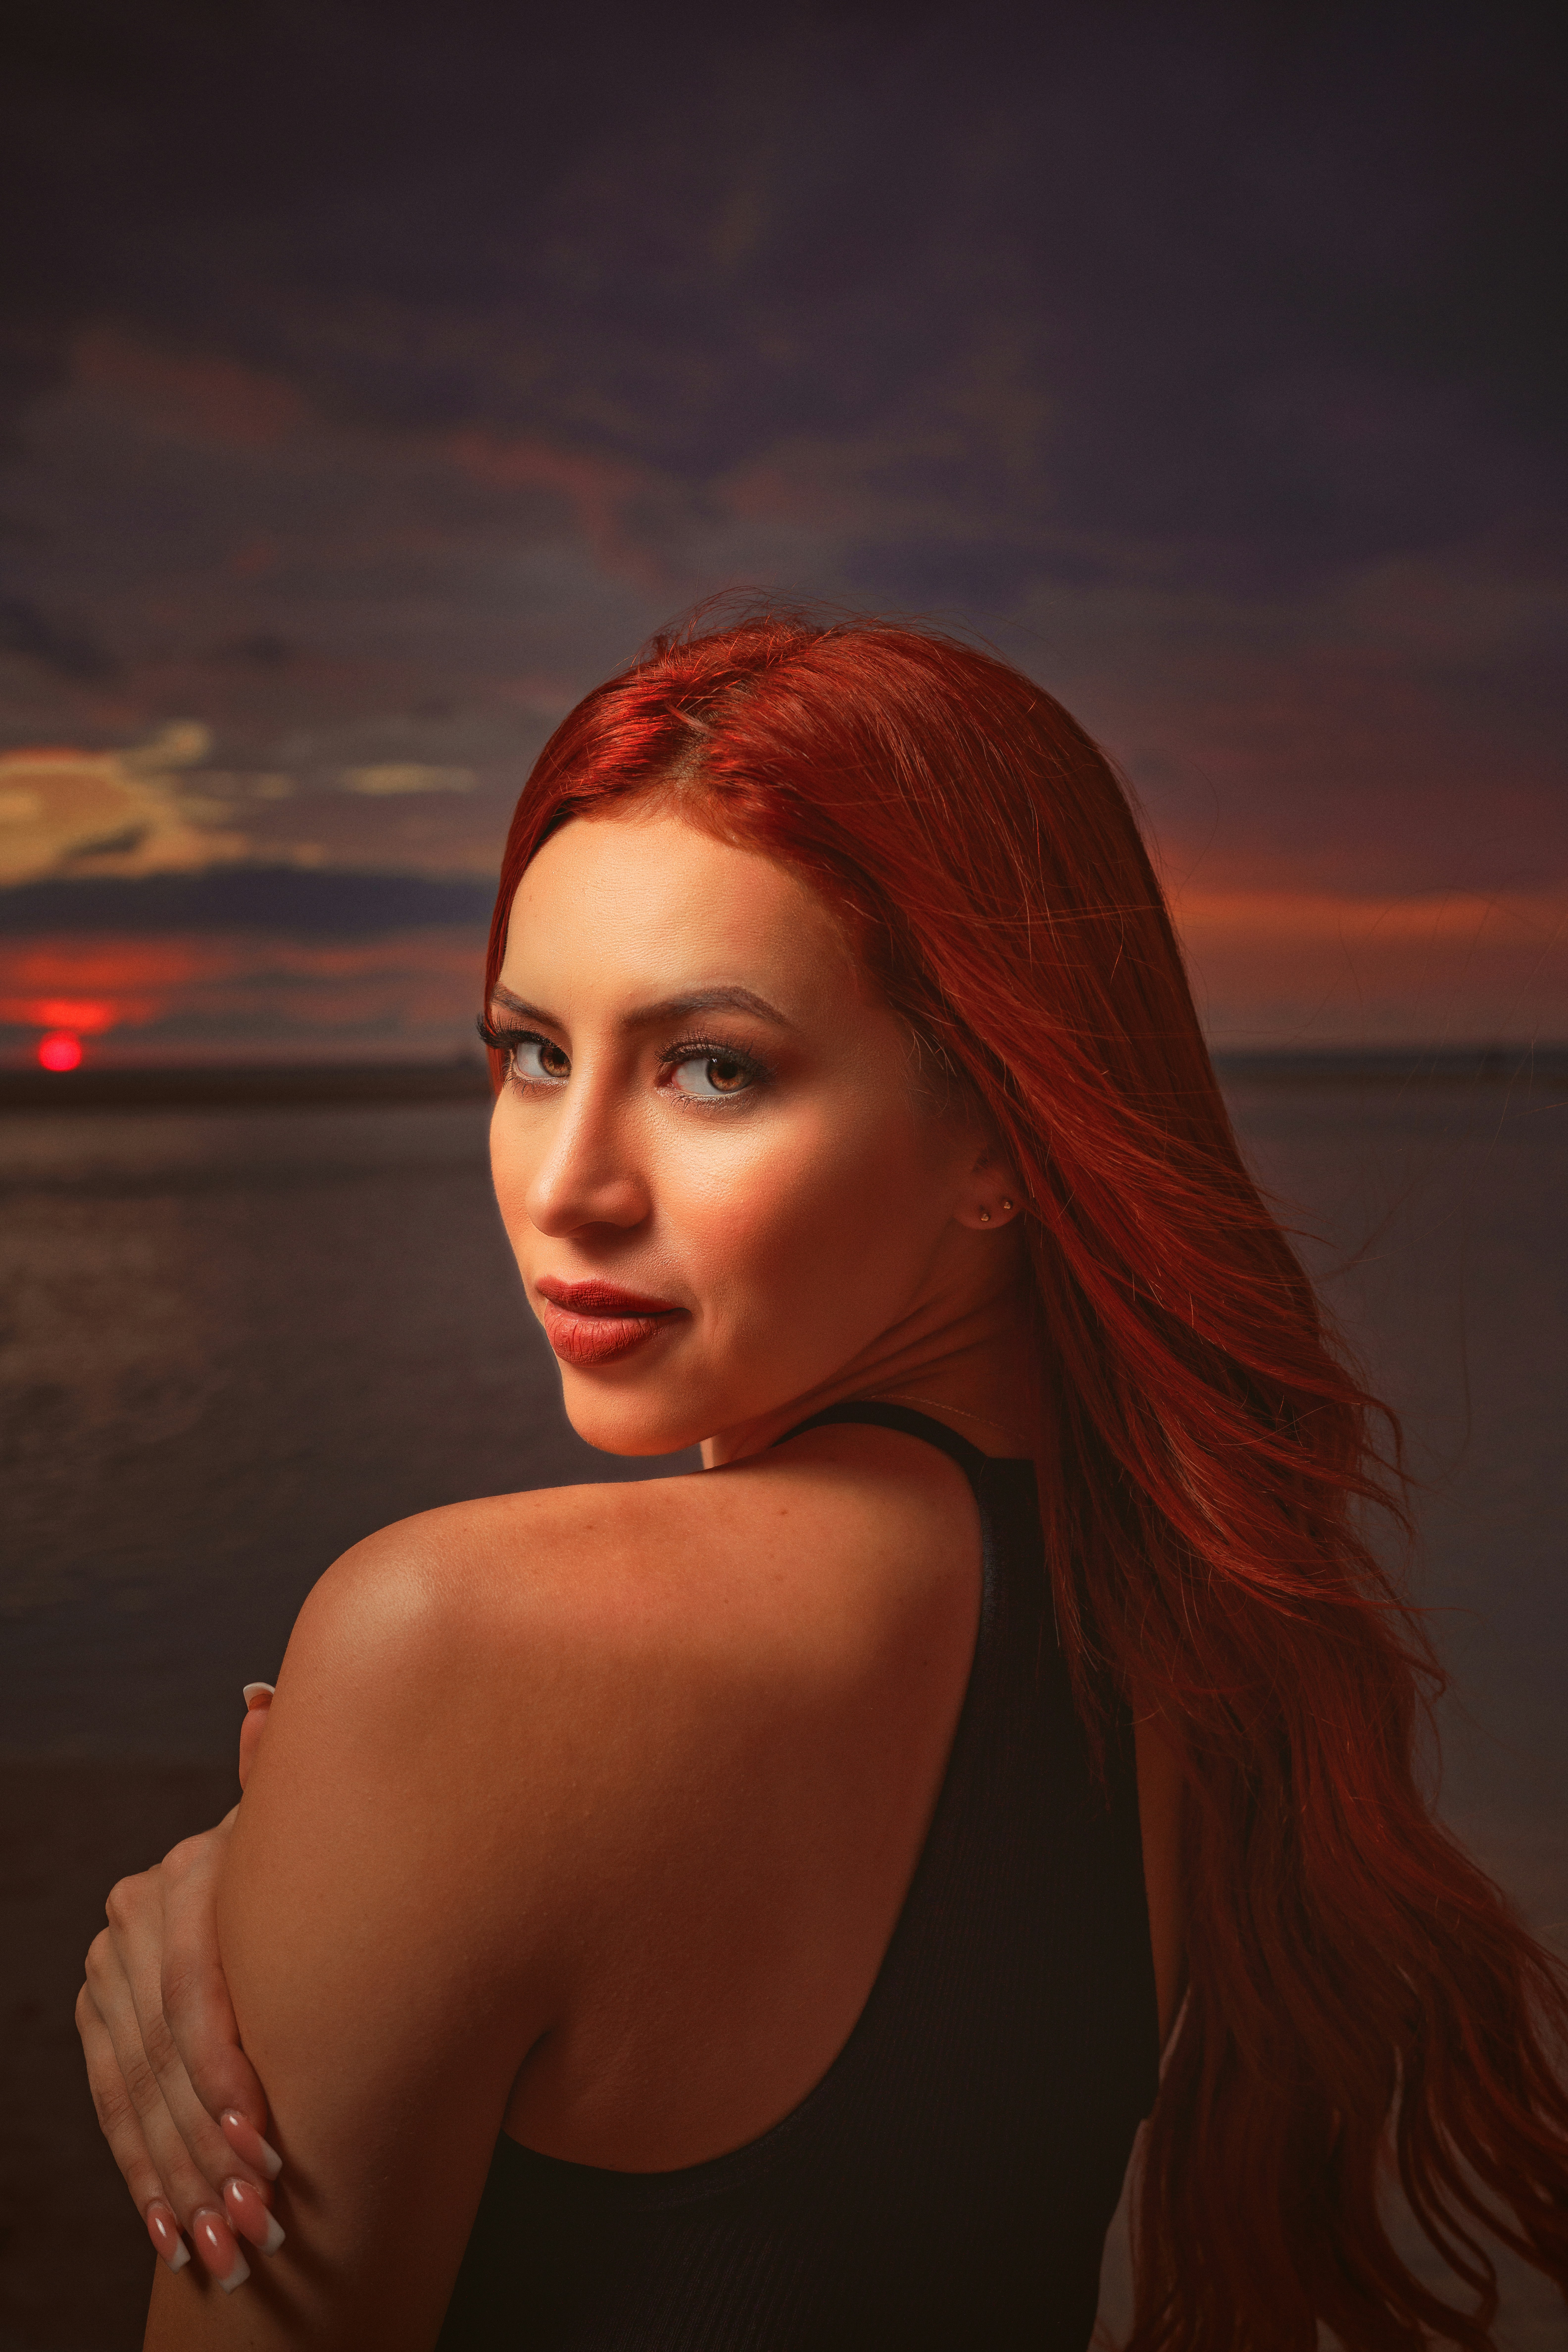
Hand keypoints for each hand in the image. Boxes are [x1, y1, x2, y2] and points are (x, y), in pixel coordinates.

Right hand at [76, 1685, 282, 2288]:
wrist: (290, 1890)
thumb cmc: (333, 1869)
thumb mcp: (315, 1832)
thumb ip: (284, 1782)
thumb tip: (260, 1702)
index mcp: (192, 1875)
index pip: (196, 1994)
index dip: (228, 2078)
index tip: (271, 2149)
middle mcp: (137, 1911)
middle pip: (167, 2054)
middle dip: (211, 2151)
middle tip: (258, 2223)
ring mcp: (110, 1961)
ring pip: (137, 2089)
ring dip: (179, 2178)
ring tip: (226, 2248)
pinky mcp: (97, 2007)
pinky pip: (112, 2100)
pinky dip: (144, 2170)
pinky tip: (171, 2228)